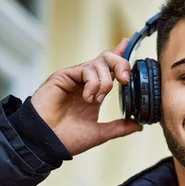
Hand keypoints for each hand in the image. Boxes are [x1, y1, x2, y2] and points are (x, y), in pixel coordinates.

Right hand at [30, 38, 141, 155]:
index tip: (128, 43)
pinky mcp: (63, 76)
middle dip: (121, 64)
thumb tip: (138, 125)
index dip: (120, 55)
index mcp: (96, 91)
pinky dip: (93, 83)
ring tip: (95, 100)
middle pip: (107, 59)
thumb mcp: (100, 133)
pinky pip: (86, 70)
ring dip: (104, 82)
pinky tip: (88, 98)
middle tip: (125, 80)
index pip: (111, 69)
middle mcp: (86, 82)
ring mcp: (75, 78)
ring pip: (99, 63)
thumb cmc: (67, 138)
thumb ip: (119, 127)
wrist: (46, 142)